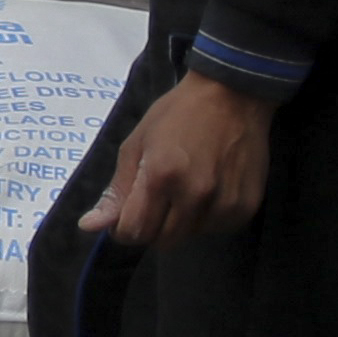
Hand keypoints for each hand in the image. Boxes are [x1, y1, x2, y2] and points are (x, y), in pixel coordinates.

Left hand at [83, 74, 269, 244]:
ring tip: (182, 191)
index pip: (135, 230)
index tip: (123, 218)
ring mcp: (224, 202)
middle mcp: (195, 194)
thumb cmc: (177, 115)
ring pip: (190, 237)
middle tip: (153, 202)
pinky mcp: (247, 206)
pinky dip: (206, 219)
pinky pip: (217, 229)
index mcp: (161, 176)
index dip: (123, 230)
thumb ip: (117, 189)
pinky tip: (206, 192)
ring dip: (179, 223)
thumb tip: (90, 226)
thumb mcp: (136, 144)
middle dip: (150, 228)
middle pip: (163, 240)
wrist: (231, 97)